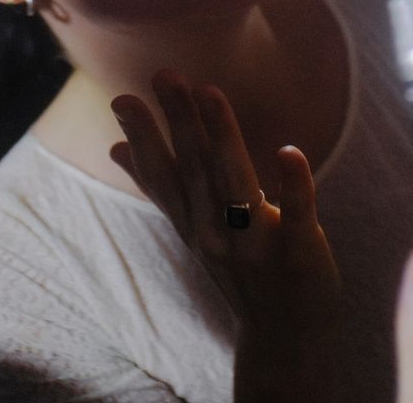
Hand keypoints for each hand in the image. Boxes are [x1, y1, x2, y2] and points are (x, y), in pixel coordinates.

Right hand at [111, 70, 339, 400]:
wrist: (284, 339)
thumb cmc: (238, 270)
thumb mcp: (191, 229)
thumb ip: (157, 186)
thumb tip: (113, 148)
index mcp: (192, 221)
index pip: (162, 175)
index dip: (143, 138)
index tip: (122, 99)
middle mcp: (216, 232)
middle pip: (196, 169)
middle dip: (180, 120)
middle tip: (165, 73)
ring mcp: (257, 244)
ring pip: (236, 184)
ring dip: (223, 138)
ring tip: (210, 92)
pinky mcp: (300, 252)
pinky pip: (298, 215)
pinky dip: (295, 185)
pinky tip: (290, 151)